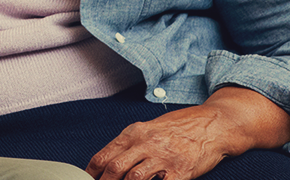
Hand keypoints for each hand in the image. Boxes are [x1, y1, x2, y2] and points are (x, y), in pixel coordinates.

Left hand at [87, 87, 289, 179]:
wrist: (212, 126)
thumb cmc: (178, 129)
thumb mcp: (148, 129)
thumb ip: (129, 144)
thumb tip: (107, 162)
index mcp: (134, 133)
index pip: (104, 155)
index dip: (92, 172)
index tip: (87, 179)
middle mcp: (146, 144)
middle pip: (115, 167)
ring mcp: (163, 158)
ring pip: (133, 177)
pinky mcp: (181, 172)